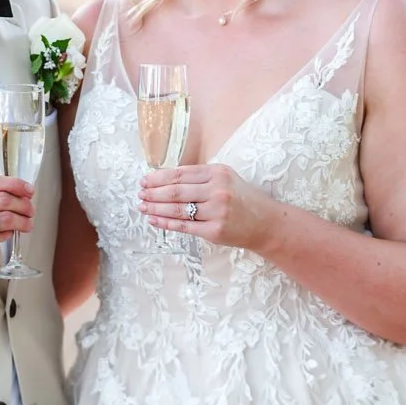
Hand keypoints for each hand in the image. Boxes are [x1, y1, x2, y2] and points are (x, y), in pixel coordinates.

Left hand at [139, 164, 272, 249]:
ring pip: (177, 209)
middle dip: (153, 192)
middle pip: (176, 191)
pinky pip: (184, 226)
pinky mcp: (214, 231)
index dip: (159, 177)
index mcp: (218, 172)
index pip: (181, 173)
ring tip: (142, 206)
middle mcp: (217, 191)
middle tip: (140, 193)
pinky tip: (154, 220)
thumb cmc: (242, 199)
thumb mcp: (225, 178)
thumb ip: (200, 177)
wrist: (265, 223)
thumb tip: (165, 179)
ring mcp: (216, 212)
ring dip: (155, 208)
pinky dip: (166, 223)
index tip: (145, 180)